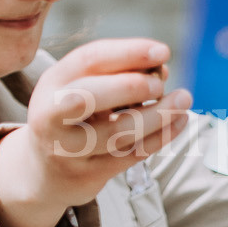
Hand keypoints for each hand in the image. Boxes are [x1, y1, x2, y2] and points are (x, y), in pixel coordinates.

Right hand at [0, 38, 192, 226]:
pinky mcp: (86, 175)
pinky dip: (159, 138)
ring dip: (157, 115)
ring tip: (184, 100)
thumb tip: (161, 68)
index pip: (87, 60)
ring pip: (116, 132)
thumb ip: (116, 73)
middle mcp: (51, 116)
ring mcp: (67, 149)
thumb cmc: (73, 116)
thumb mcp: (80, 87)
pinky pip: (129, 156)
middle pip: (88, 98)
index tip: (163, 51)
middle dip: (131, 87)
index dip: (127, 53)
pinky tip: (179, 122)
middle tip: (160, 83)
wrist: (43, 170)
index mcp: (52, 83)